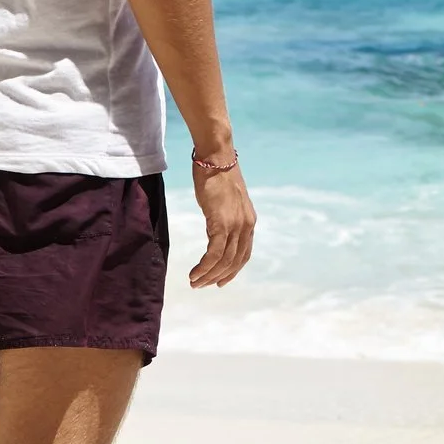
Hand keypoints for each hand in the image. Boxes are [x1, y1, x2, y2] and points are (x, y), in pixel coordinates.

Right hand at [188, 156, 256, 287]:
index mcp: (249, 222)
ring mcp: (235, 225)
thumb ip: (225, 218)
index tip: (219, 281)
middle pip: (234, 261)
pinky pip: (214, 253)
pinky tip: (194, 273)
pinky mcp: (221, 223)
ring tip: (194, 282)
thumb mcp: (226, 203)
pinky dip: (204, 267)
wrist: (216, 158)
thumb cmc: (217, 177)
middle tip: (201, 285)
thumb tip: (216, 231)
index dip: (232, 271)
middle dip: (217, 277)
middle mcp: (246, 226)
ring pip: (224, 261)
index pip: (243, 254)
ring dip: (208, 275)